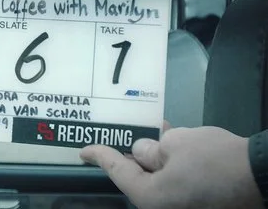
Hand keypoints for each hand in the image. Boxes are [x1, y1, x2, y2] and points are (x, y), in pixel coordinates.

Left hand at [80, 125, 262, 208]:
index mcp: (151, 198)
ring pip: (159, 177)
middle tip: (118, 136)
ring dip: (155, 155)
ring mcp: (184, 207)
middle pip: (138, 178)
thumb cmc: (215, 160)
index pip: (117, 173)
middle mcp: (164, 208)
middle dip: (131, 156)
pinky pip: (177, 180)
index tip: (82, 152)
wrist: (264, 175)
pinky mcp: (201, 202)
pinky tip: (173, 140)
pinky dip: (172, 161)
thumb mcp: (177, 144)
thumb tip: (142, 152)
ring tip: (151, 131)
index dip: (100, 156)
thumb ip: (152, 148)